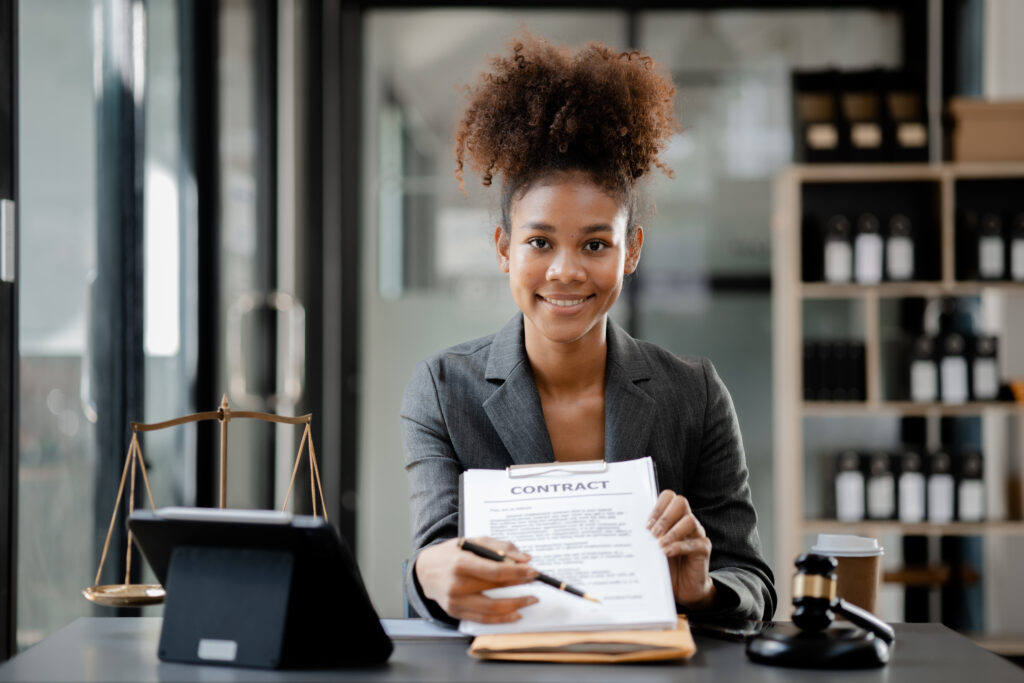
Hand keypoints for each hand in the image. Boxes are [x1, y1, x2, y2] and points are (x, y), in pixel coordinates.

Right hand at [414, 537, 539, 622]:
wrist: (424, 570)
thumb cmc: (451, 553)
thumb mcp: (472, 541)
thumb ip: (499, 547)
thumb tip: (524, 558)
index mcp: (461, 562)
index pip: (495, 571)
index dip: (518, 573)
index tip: (533, 571)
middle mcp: (457, 584)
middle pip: (496, 589)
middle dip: (520, 585)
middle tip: (536, 581)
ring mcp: (456, 601)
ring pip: (492, 609)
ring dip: (516, 605)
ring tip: (531, 599)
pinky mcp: (456, 613)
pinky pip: (483, 619)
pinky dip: (502, 619)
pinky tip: (516, 613)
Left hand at [648, 490, 715, 608]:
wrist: (681, 588)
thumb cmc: (664, 565)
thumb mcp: (651, 548)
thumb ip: (644, 537)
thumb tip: (625, 530)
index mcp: (673, 517)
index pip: (668, 497)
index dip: (657, 507)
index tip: (646, 524)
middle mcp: (686, 521)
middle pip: (680, 502)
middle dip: (664, 516)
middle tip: (652, 533)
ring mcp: (697, 534)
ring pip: (690, 520)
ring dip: (672, 532)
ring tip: (659, 545)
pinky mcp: (703, 549)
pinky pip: (694, 543)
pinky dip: (678, 547)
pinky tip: (667, 553)